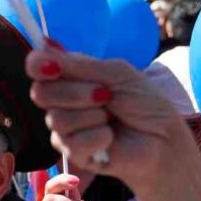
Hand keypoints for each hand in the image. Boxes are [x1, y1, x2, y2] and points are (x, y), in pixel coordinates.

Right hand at [26, 47, 189, 190]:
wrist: (164, 139)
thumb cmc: (145, 103)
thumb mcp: (117, 73)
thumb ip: (79, 64)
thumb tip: (43, 46)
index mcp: (71, 77)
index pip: (37, 67)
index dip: (38, 65)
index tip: (50, 66)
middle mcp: (62, 102)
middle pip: (42, 93)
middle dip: (76, 93)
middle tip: (106, 94)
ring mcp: (66, 129)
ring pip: (56, 119)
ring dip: (92, 116)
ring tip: (112, 118)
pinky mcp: (74, 154)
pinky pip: (72, 142)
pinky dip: (98, 136)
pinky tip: (111, 137)